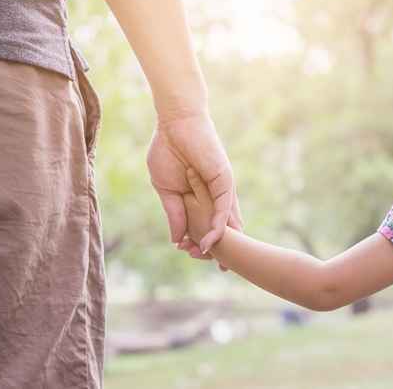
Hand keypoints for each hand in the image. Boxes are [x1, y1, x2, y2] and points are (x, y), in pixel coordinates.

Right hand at [146, 111, 242, 270]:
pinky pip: (223, 208)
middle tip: (218, 268)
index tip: (189, 254)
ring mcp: (222, 189)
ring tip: (217, 262)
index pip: (206, 224)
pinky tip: (211, 242)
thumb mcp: (166, 190)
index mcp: (201, 197)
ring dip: (220, 242)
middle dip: (222, 248)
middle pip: (222, 227)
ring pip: (226, 221)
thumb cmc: (167, 151)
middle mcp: (216, 195)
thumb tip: (176, 240)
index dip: (201, 241)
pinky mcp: (224, 181)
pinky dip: (218, 226)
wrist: (173, 124)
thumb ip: (174, 214)